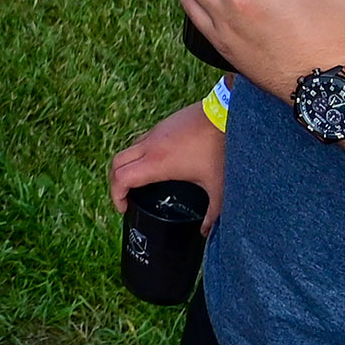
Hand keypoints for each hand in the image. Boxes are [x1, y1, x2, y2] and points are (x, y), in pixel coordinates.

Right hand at [109, 99, 229, 224]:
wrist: (229, 112)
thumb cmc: (222, 149)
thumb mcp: (218, 188)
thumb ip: (212, 214)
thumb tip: (205, 232)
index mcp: (157, 163)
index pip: (121, 178)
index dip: (115, 196)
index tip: (124, 209)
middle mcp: (151, 146)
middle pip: (116, 163)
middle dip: (115, 183)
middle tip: (126, 198)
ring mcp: (156, 131)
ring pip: (129, 150)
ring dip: (128, 167)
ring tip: (141, 183)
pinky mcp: (165, 123)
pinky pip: (142, 141)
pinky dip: (140, 155)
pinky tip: (159, 165)